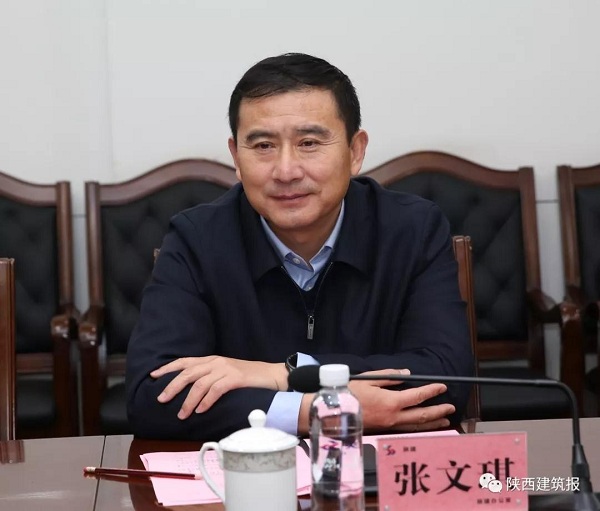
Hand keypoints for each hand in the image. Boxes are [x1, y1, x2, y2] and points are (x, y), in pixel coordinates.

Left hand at [150, 356, 287, 418]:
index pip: (185, 361)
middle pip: (188, 372)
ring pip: (200, 383)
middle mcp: (216, 362)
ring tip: (182, 414)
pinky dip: (206, 401)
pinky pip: (216, 389)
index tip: (153, 376)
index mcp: (212, 360)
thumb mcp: (225, 373)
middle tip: (161, 399)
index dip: (168, 368)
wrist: (272, 376)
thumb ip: (210, 377)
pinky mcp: (236, 378)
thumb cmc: (248, 378)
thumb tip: (190, 390)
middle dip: (172, 385)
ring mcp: (226, 369)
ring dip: (188, 400)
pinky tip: (200, 410)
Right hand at [349, 369, 454, 431]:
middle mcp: (393, 417)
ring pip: (416, 427)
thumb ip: (389, 376)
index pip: (418, 396)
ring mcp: (389, 426)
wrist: (333, 414)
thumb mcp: (368, 379)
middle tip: (451, 407)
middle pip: (422, 415)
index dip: (432, 391)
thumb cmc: (348, 394)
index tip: (442, 387)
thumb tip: (406, 373)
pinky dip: (419, 428)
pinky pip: (406, 431)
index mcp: (391, 402)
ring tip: (445, 421)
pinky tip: (424, 426)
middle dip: (438, 411)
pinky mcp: (384, 431)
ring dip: (432, 423)